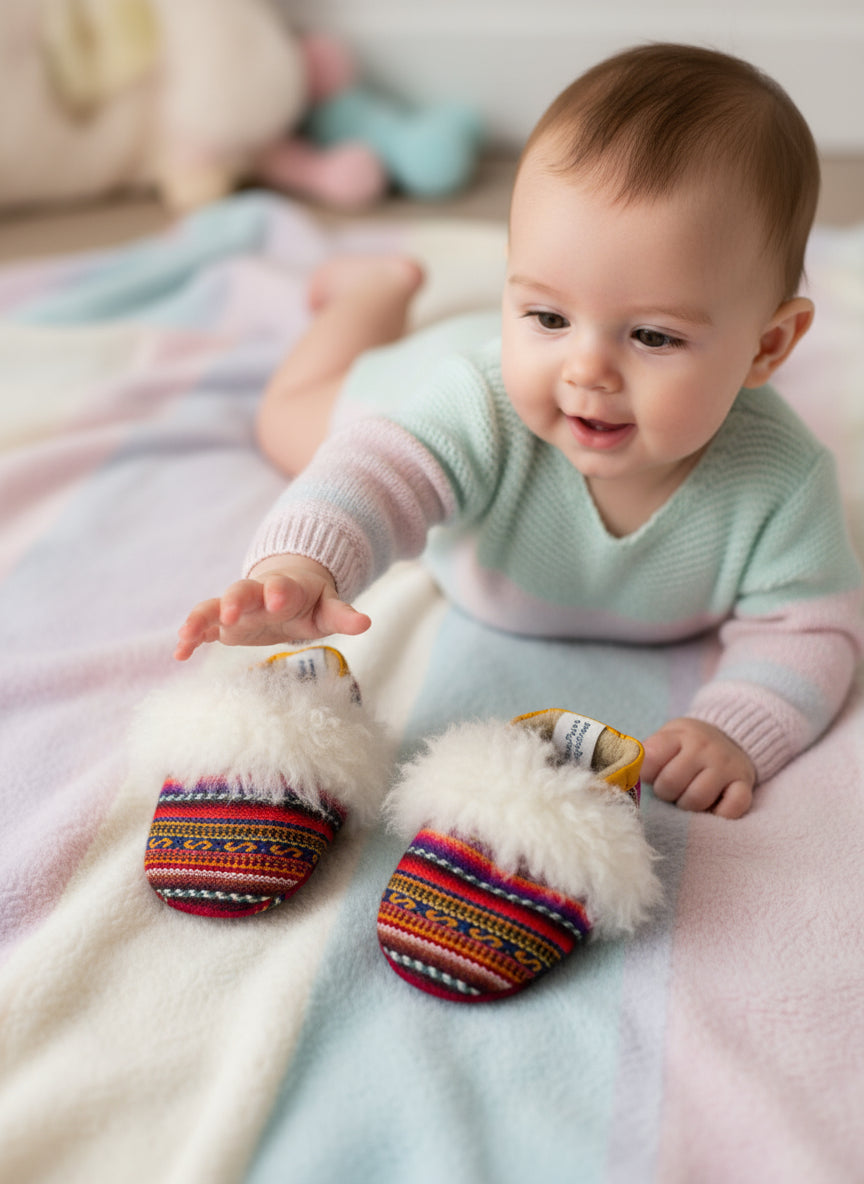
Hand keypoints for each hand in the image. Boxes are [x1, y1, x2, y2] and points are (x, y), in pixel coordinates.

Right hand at [174, 555, 370, 660]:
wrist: (288, 589)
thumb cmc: (311, 602)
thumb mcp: (329, 608)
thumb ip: (344, 615)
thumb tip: (366, 623)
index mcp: (286, 589)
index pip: (282, 586)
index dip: (279, 591)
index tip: (277, 599)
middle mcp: (256, 595)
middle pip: (240, 591)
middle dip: (235, 600)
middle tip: (230, 614)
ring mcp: (237, 608)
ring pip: (213, 607)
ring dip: (200, 619)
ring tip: (186, 636)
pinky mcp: (225, 623)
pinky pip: (204, 626)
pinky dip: (191, 636)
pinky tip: (180, 654)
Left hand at [642, 718, 755, 818]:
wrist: (731, 735)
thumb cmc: (687, 745)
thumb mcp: (666, 737)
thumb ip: (646, 754)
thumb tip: (622, 775)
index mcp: (679, 735)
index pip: (650, 759)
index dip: (646, 774)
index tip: (652, 775)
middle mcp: (704, 748)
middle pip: (671, 782)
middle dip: (665, 793)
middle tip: (671, 790)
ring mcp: (725, 765)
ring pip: (697, 798)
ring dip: (687, 806)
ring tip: (687, 798)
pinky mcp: (744, 783)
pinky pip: (733, 807)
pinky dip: (720, 814)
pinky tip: (712, 809)